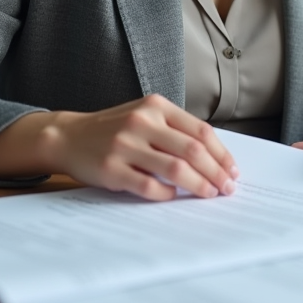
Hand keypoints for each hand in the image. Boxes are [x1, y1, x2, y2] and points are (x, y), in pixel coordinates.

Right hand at [44, 94, 238, 200]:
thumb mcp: (145, 115)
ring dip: (198, 185)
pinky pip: (148, 186)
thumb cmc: (115, 129)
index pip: (201, 131)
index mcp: (156, 106)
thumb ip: (175, 129)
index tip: (233, 171)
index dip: (222, 154)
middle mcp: (141, 121)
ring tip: (209, 195)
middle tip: (227, 188)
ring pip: (174, 169)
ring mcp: (125, 145)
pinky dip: (166, 194)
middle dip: (216, 172)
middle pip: (192, 150)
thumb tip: (215, 158)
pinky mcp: (111, 169)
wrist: (68, 136)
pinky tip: (174, 197)